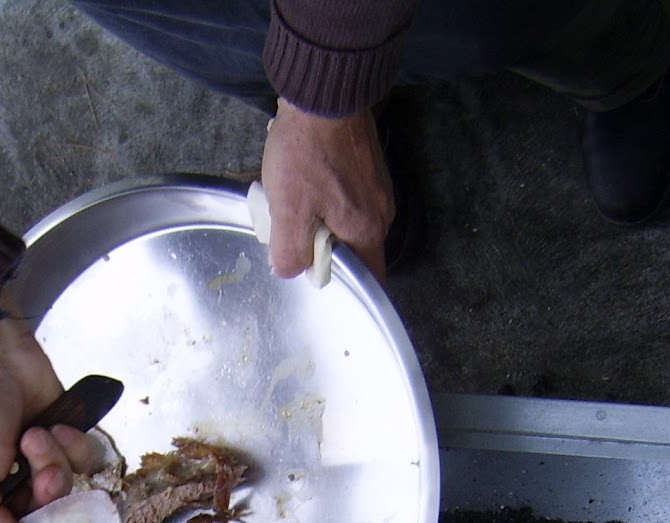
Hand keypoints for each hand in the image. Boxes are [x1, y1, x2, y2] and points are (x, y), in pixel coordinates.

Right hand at [0, 305, 101, 522]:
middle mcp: (16, 486)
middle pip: (50, 514)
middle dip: (47, 490)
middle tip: (37, 468)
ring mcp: (44, 462)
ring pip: (70, 485)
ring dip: (55, 459)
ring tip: (36, 433)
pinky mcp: (68, 439)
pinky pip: (87, 459)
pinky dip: (73, 442)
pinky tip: (54, 424)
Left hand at [260, 99, 393, 281]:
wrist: (325, 93)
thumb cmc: (307, 154)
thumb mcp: (288, 212)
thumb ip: (290, 253)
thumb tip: (291, 271)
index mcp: (367, 230)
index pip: (368, 277)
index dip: (342, 282)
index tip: (314, 273)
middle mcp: (381, 211)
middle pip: (354, 248)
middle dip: (324, 247)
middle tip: (292, 231)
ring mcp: (377, 185)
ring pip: (348, 220)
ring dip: (321, 219)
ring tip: (294, 201)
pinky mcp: (367, 164)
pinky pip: (347, 195)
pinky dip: (326, 196)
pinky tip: (304, 180)